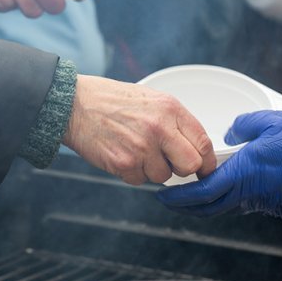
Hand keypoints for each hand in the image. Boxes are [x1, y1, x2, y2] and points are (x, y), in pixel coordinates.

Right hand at [63, 75, 215, 184]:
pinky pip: (140, 180)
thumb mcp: (151, 99)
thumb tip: (194, 148)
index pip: (203, 142)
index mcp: (170, 108)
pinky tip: (121, 153)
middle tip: (170, 162)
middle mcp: (159, 128)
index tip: (205, 168)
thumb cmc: (112, 100)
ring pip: (163, 176)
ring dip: (152, 169)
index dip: (207, 160)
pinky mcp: (124, 163)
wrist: (74, 104)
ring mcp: (142, 147)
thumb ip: (174, 121)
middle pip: (190, 165)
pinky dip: (132, 173)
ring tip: (135, 148)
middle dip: (183, 169)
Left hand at [157, 111, 281, 217]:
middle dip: (186, 206)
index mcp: (242, 173)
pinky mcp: (278, 205)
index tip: (163, 195)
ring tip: (197, 191)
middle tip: (171, 199)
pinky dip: (231, 199)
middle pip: (208, 207)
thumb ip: (244, 124)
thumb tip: (231, 131)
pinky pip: (247, 204)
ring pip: (228, 206)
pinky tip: (232, 186)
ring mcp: (264, 202)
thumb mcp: (271, 121)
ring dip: (208, 202)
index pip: (200, 192)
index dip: (178, 196)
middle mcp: (249, 193)